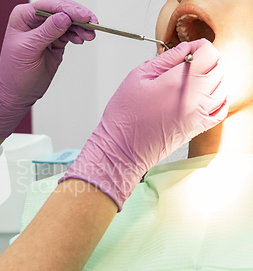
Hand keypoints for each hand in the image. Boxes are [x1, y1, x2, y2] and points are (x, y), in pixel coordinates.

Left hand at [0, 0, 96, 138]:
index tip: (82, 16)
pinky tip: (82, 39)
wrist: (16, 93)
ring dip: (81, 27)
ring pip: (68, 22)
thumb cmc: (14, 72)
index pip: (49, 6)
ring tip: (89, 36)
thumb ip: (47, 32)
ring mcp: (46, 31)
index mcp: (23, 16)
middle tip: (92, 24)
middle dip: (78, 17)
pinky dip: (78, 35)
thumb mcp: (29, 49)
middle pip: (61, 11)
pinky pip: (70, 34)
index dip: (67, 9)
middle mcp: (35, 21)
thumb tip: (64, 17)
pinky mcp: (55, 42)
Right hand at [60, 39, 228, 210]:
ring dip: (211, 80)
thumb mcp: (137, 77)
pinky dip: (217, 99)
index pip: (209, 53)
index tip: (187, 51)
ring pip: (222, 87)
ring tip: (191, 81)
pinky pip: (221, 109)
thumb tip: (183, 49)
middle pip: (218, 69)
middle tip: (185, 65)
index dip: (198, 47)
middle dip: (204, 62)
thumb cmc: (124, 117)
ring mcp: (199, 114)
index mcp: (178, 82)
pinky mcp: (199, 128)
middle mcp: (194, 98)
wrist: (122, 148)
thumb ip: (165, 59)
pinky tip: (203, 96)